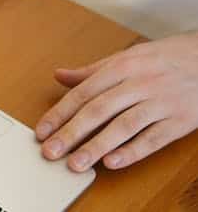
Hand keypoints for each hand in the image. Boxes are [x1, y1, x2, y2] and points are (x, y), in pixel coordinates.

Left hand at [36, 32, 197, 171]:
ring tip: (76, 164)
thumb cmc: (166, 59)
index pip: (84, 92)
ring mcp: (161, 102)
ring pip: (124, 126)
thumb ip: (92, 70)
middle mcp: (140, 83)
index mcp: (123, 66)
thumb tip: (59, 75)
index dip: (60, 113)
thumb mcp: (128, 57)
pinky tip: (112, 163)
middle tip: (51, 152)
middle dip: (71, 133)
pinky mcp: (181, 120)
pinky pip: (154, 138)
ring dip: (97, 146)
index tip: (42, 131)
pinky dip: (133, 151)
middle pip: (99, 110)